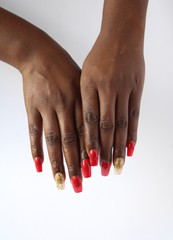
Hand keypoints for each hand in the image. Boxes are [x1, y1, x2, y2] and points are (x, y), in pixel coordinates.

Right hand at [21, 31, 86, 191]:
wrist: (40, 54)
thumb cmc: (66, 70)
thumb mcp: (83, 83)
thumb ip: (89, 106)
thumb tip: (97, 131)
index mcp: (81, 100)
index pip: (87, 132)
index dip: (91, 152)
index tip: (95, 171)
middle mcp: (65, 106)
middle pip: (71, 141)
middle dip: (76, 164)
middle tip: (79, 185)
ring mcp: (47, 108)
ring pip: (53, 140)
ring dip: (57, 162)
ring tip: (60, 182)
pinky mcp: (32, 108)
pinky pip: (34, 132)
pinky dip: (36, 150)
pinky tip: (39, 166)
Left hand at [81, 33, 144, 174]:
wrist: (121, 36)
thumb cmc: (99, 57)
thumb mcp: (85, 74)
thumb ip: (85, 99)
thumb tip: (83, 126)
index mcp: (89, 86)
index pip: (88, 120)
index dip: (89, 141)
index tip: (89, 160)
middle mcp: (107, 89)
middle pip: (106, 126)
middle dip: (105, 150)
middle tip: (104, 171)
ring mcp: (124, 89)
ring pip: (122, 124)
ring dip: (119, 147)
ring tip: (118, 165)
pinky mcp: (137, 90)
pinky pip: (134, 115)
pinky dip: (133, 133)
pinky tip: (131, 148)